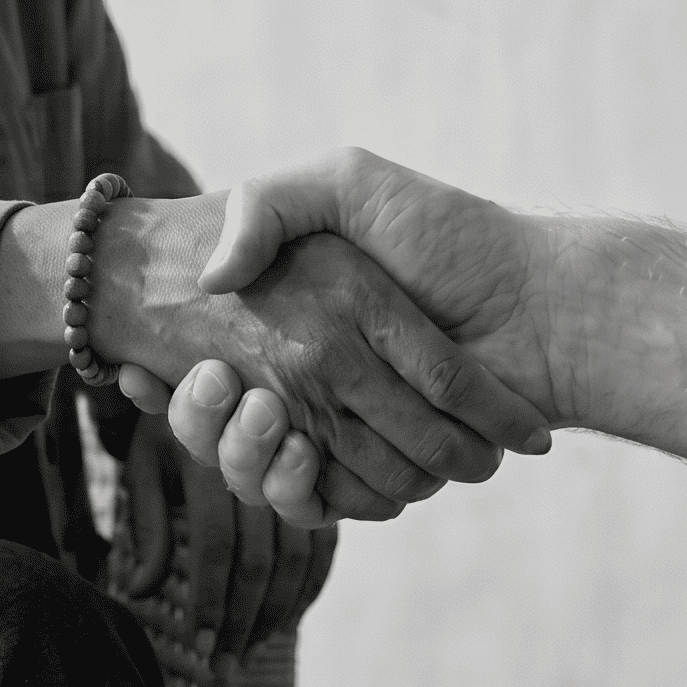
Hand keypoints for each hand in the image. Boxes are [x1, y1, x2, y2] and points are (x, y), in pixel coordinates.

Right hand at [88, 193, 548, 521]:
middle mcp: (317, 380)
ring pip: (261, 471)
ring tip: (258, 407)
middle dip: (202, 417)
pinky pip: (315, 502)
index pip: (213, 365)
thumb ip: (273, 204)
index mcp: (303, 321)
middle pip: (226, 427)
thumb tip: (212, 274)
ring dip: (243, 453)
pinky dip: (298, 487)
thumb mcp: (348, 184)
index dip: (176, 375)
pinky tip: (299, 449)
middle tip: (210, 380)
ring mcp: (346, 431)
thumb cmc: (451, 235)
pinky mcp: (378, 474)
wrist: (542, 303)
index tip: (144, 369)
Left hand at [113, 401, 333, 660]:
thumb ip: (149, 527)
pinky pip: (322, 550)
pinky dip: (304, 592)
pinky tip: (281, 624)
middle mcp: (260, 467)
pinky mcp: (327, 483)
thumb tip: (136, 591)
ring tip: (247, 656)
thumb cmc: (168, 428)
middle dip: (243, 620)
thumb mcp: (145, 467)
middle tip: (225, 667)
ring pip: (295, 561)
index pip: (217, 548)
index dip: (212, 601)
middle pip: (262, 561)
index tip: (200, 647)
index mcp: (213, 461)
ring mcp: (301, 473)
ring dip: (272, 616)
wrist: (216, 366)